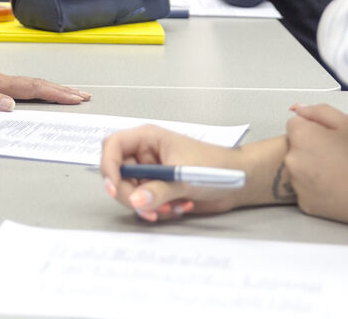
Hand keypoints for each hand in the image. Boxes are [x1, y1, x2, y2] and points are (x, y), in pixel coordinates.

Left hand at [0, 50, 90, 111]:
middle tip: (82, 96)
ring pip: (33, 85)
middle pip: (38, 85)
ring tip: (71, 94)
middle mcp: (1, 80)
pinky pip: (23, 87)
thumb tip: (9, 105)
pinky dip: (39, 90)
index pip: (32, 88)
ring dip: (53, 89)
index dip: (54, 93)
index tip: (73, 97)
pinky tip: (42, 93)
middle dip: (62, 91)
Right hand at [98, 125, 250, 222]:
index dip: (108, 167)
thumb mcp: (185, 176)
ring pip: (130, 192)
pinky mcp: (158, 189)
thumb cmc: (215, 166)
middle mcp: (145, 154)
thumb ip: (159, 190)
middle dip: (130, 195)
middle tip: (147, 209)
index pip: (113, 146)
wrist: (239, 181)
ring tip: (173, 208)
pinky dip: (158, 209)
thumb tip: (136, 201)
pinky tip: (179, 207)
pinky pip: (144, 203)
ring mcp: (150, 173)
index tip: (114, 189)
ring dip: (148, 205)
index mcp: (148, 138)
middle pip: (117, 174)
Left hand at [284, 103, 347, 225]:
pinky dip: (315, 187)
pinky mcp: (304, 204)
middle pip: (294, 147)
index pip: (295, 124)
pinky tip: (335, 187)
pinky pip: (305, 189)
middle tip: (337, 155)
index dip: (314, 128)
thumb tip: (297, 109)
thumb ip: (319, 111)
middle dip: (309, 147)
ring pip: (298, 168)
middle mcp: (292, 160)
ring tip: (337, 172)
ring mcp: (296, 184)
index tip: (331, 138)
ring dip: (310, 167)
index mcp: (302, 136)